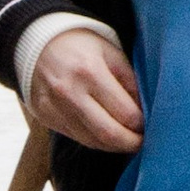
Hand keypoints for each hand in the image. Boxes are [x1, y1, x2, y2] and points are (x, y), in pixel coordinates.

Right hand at [26, 28, 144, 148]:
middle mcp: (69, 92)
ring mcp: (54, 107)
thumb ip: (130, 82)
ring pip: (91, 141)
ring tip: (128, 142)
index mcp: (90, 71)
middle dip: (130, 143)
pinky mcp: (45, 117)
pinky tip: (107, 137)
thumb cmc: (82, 46)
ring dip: (114, 146)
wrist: (39, 43)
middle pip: (108, 133)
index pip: (124, 112)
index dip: (142, 124)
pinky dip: (96, 141)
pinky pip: (76, 137)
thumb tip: (145, 112)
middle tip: (143, 143)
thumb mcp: (112, 53)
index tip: (150, 125)